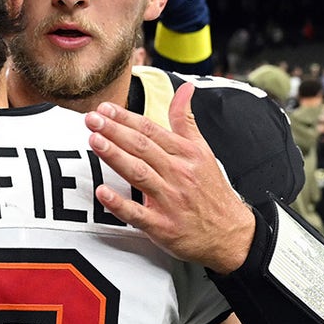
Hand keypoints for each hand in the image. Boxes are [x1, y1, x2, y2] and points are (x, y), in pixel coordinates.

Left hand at [85, 82, 254, 273]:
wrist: (232, 234)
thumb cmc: (212, 191)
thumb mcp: (203, 151)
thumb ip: (186, 121)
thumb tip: (185, 88)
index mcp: (186, 154)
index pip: (152, 130)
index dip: (127, 118)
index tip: (105, 108)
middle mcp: (179, 174)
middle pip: (142, 148)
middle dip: (114, 131)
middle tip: (91, 119)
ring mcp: (170, 201)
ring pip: (139, 174)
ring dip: (115, 157)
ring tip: (94, 141)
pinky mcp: (163, 227)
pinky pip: (138, 214)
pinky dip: (119, 204)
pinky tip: (102, 192)